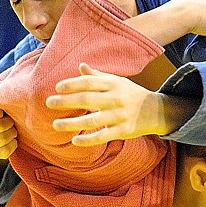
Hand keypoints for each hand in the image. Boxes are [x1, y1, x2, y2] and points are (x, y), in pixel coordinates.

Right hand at [0, 100, 17, 158]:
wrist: (2, 126)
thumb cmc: (0, 111)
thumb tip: (6, 94)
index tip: (1, 111)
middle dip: (9, 121)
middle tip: (10, 119)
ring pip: (3, 138)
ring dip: (12, 132)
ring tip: (12, 128)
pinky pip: (6, 151)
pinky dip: (13, 144)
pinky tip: (12, 139)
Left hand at [46, 62, 177, 145]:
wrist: (156, 110)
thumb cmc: (131, 94)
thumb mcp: (117, 81)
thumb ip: (97, 76)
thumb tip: (80, 66)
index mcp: (113, 84)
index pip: (89, 82)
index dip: (72, 84)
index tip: (57, 88)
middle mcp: (116, 98)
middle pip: (87, 99)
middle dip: (66, 101)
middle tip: (49, 103)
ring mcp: (120, 115)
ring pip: (92, 120)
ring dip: (72, 123)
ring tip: (55, 125)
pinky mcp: (123, 131)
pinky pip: (103, 136)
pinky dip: (88, 139)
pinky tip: (74, 141)